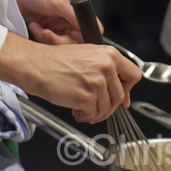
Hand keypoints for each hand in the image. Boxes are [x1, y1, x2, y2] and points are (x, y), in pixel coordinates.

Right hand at [0, 32, 140, 122]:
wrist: (36, 65)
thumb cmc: (55, 61)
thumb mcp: (87, 56)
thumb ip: (105, 69)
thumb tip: (118, 90)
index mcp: (109, 54)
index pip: (134, 75)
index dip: (128, 89)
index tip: (122, 98)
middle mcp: (106, 66)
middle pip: (120, 96)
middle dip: (108, 106)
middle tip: (95, 108)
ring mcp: (97, 82)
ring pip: (107, 108)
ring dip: (95, 113)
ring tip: (81, 108)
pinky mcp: (87, 97)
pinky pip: (93, 114)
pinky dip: (85, 116)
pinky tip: (76, 110)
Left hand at [14, 0, 96, 44]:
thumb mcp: (60, 4)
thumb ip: (76, 17)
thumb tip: (95, 27)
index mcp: (75, 8)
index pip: (85, 27)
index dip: (80, 36)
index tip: (70, 38)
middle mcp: (67, 17)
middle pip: (71, 38)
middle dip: (58, 39)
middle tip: (48, 34)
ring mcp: (55, 23)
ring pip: (58, 40)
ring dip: (46, 37)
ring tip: (39, 29)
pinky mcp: (44, 27)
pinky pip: (46, 39)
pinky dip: (39, 34)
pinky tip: (34, 26)